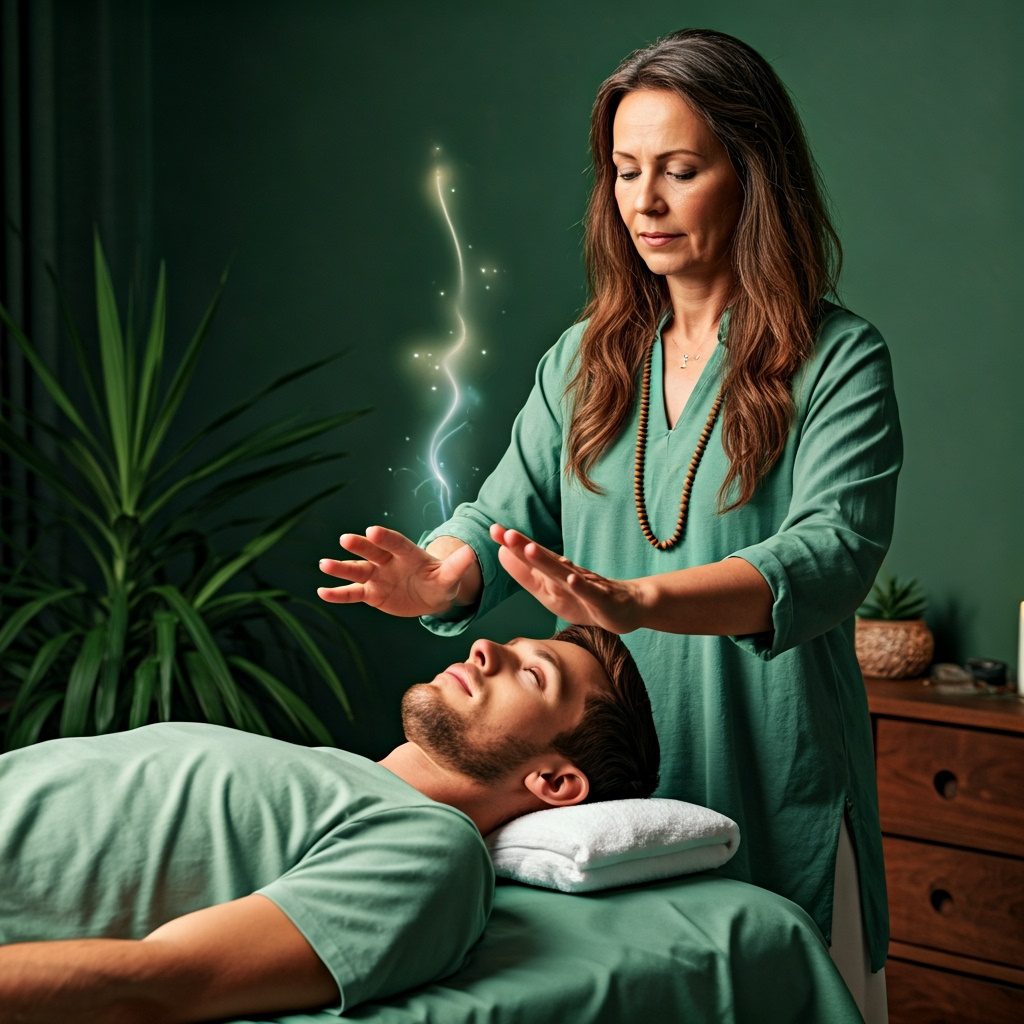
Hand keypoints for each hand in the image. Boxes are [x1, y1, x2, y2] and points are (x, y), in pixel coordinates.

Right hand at [317, 525, 477, 617]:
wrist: (429, 596)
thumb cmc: (441, 581)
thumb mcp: (451, 576)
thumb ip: (457, 565)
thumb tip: (471, 553)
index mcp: (407, 554)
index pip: (396, 543)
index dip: (385, 538)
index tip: (372, 530)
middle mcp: (388, 561)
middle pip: (372, 552)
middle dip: (360, 546)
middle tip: (345, 540)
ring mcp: (377, 576)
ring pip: (357, 571)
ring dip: (341, 568)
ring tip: (324, 564)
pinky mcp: (370, 593)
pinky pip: (352, 593)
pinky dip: (338, 593)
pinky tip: (322, 592)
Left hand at [490, 524, 646, 633]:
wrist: (627, 607)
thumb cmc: (584, 599)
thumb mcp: (550, 591)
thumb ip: (526, 575)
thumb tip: (501, 554)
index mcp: (555, 573)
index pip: (532, 556)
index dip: (513, 545)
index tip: (493, 529)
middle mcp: (569, 573)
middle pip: (545, 558)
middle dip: (525, 547)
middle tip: (505, 533)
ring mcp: (587, 585)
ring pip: (564, 572)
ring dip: (547, 561)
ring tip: (529, 549)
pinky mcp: (603, 599)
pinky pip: (591, 592)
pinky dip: (581, 586)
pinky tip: (572, 579)